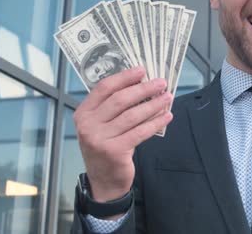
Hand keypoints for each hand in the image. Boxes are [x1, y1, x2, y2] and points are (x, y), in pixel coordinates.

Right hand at [74, 66, 172, 203]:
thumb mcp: (102, 125)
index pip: (104, 88)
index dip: (124, 77)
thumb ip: (114, 107)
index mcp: (83, 113)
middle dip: (143, 89)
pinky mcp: (114, 151)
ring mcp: (100, 139)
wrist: (103, 180)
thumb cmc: (106, 146)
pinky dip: (155, 122)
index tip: (142, 70)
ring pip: (133, 115)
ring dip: (153, 105)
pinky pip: (140, 132)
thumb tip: (142, 84)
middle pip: (120, 100)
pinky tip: (166, 116)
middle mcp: (88, 125)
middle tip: (161, 83)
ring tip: (167, 98)